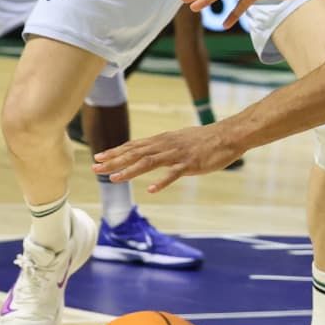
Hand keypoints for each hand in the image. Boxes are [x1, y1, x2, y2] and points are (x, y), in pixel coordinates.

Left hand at [94, 122, 245, 190]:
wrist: (228, 136)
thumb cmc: (205, 139)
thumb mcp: (180, 139)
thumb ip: (165, 146)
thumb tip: (151, 151)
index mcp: (163, 140)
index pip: (134, 145)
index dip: (115, 152)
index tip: (98, 157)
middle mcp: (166, 145)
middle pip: (136, 153)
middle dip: (114, 161)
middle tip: (95, 167)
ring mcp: (178, 154)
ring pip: (149, 162)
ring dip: (130, 170)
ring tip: (113, 178)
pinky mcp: (190, 164)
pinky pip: (174, 174)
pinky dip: (162, 181)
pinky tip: (152, 189)